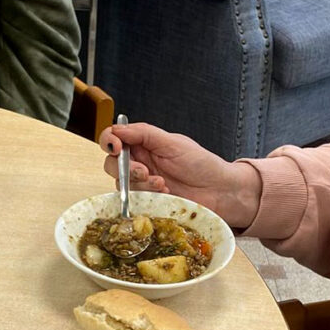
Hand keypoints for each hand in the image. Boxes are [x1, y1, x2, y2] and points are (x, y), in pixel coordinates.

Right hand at [100, 122, 262, 228]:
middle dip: (123, 167)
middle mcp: (140, 162)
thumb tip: (117, 128)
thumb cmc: (201, 164)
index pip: (114, 138)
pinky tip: (165, 192)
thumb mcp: (173, 143)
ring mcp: (143, 184)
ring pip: (121, 183)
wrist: (220, 191)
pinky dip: (147, 195)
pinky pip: (134, 199)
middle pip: (111, 163)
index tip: (115, 146)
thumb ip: (144, 134)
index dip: (108, 141)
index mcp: (144, 143)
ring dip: (139, 183)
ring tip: (162, 183)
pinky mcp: (148, 201)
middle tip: (143, 170)